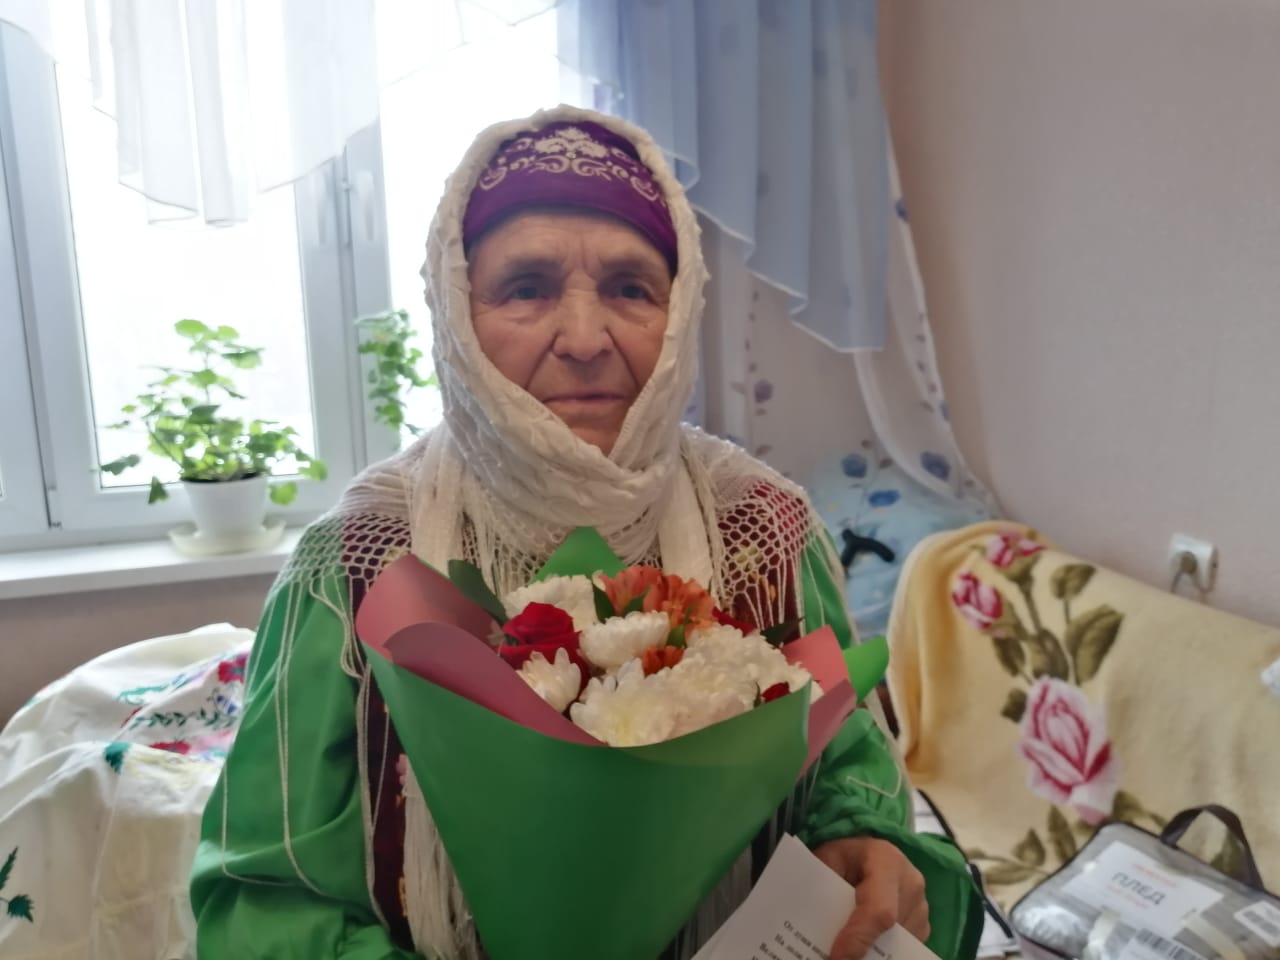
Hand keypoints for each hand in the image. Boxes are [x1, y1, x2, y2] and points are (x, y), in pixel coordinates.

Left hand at [812, 837, 929, 959]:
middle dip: (862, 949)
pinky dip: (882, 950)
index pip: (878, 909)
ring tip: (844, 947)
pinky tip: (862, 945)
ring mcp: (921, 904)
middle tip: (834, 955)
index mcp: (886, 860)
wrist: (864, 853)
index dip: (858, 937)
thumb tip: (809, 922)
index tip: (836, 957)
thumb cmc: (843, 856)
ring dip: (872, 950)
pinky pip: (905, 946)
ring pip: (899, 942)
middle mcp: (911, 882)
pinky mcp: (922, 922)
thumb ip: (821, 884)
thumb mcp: (826, 859)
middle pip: (890, 929)